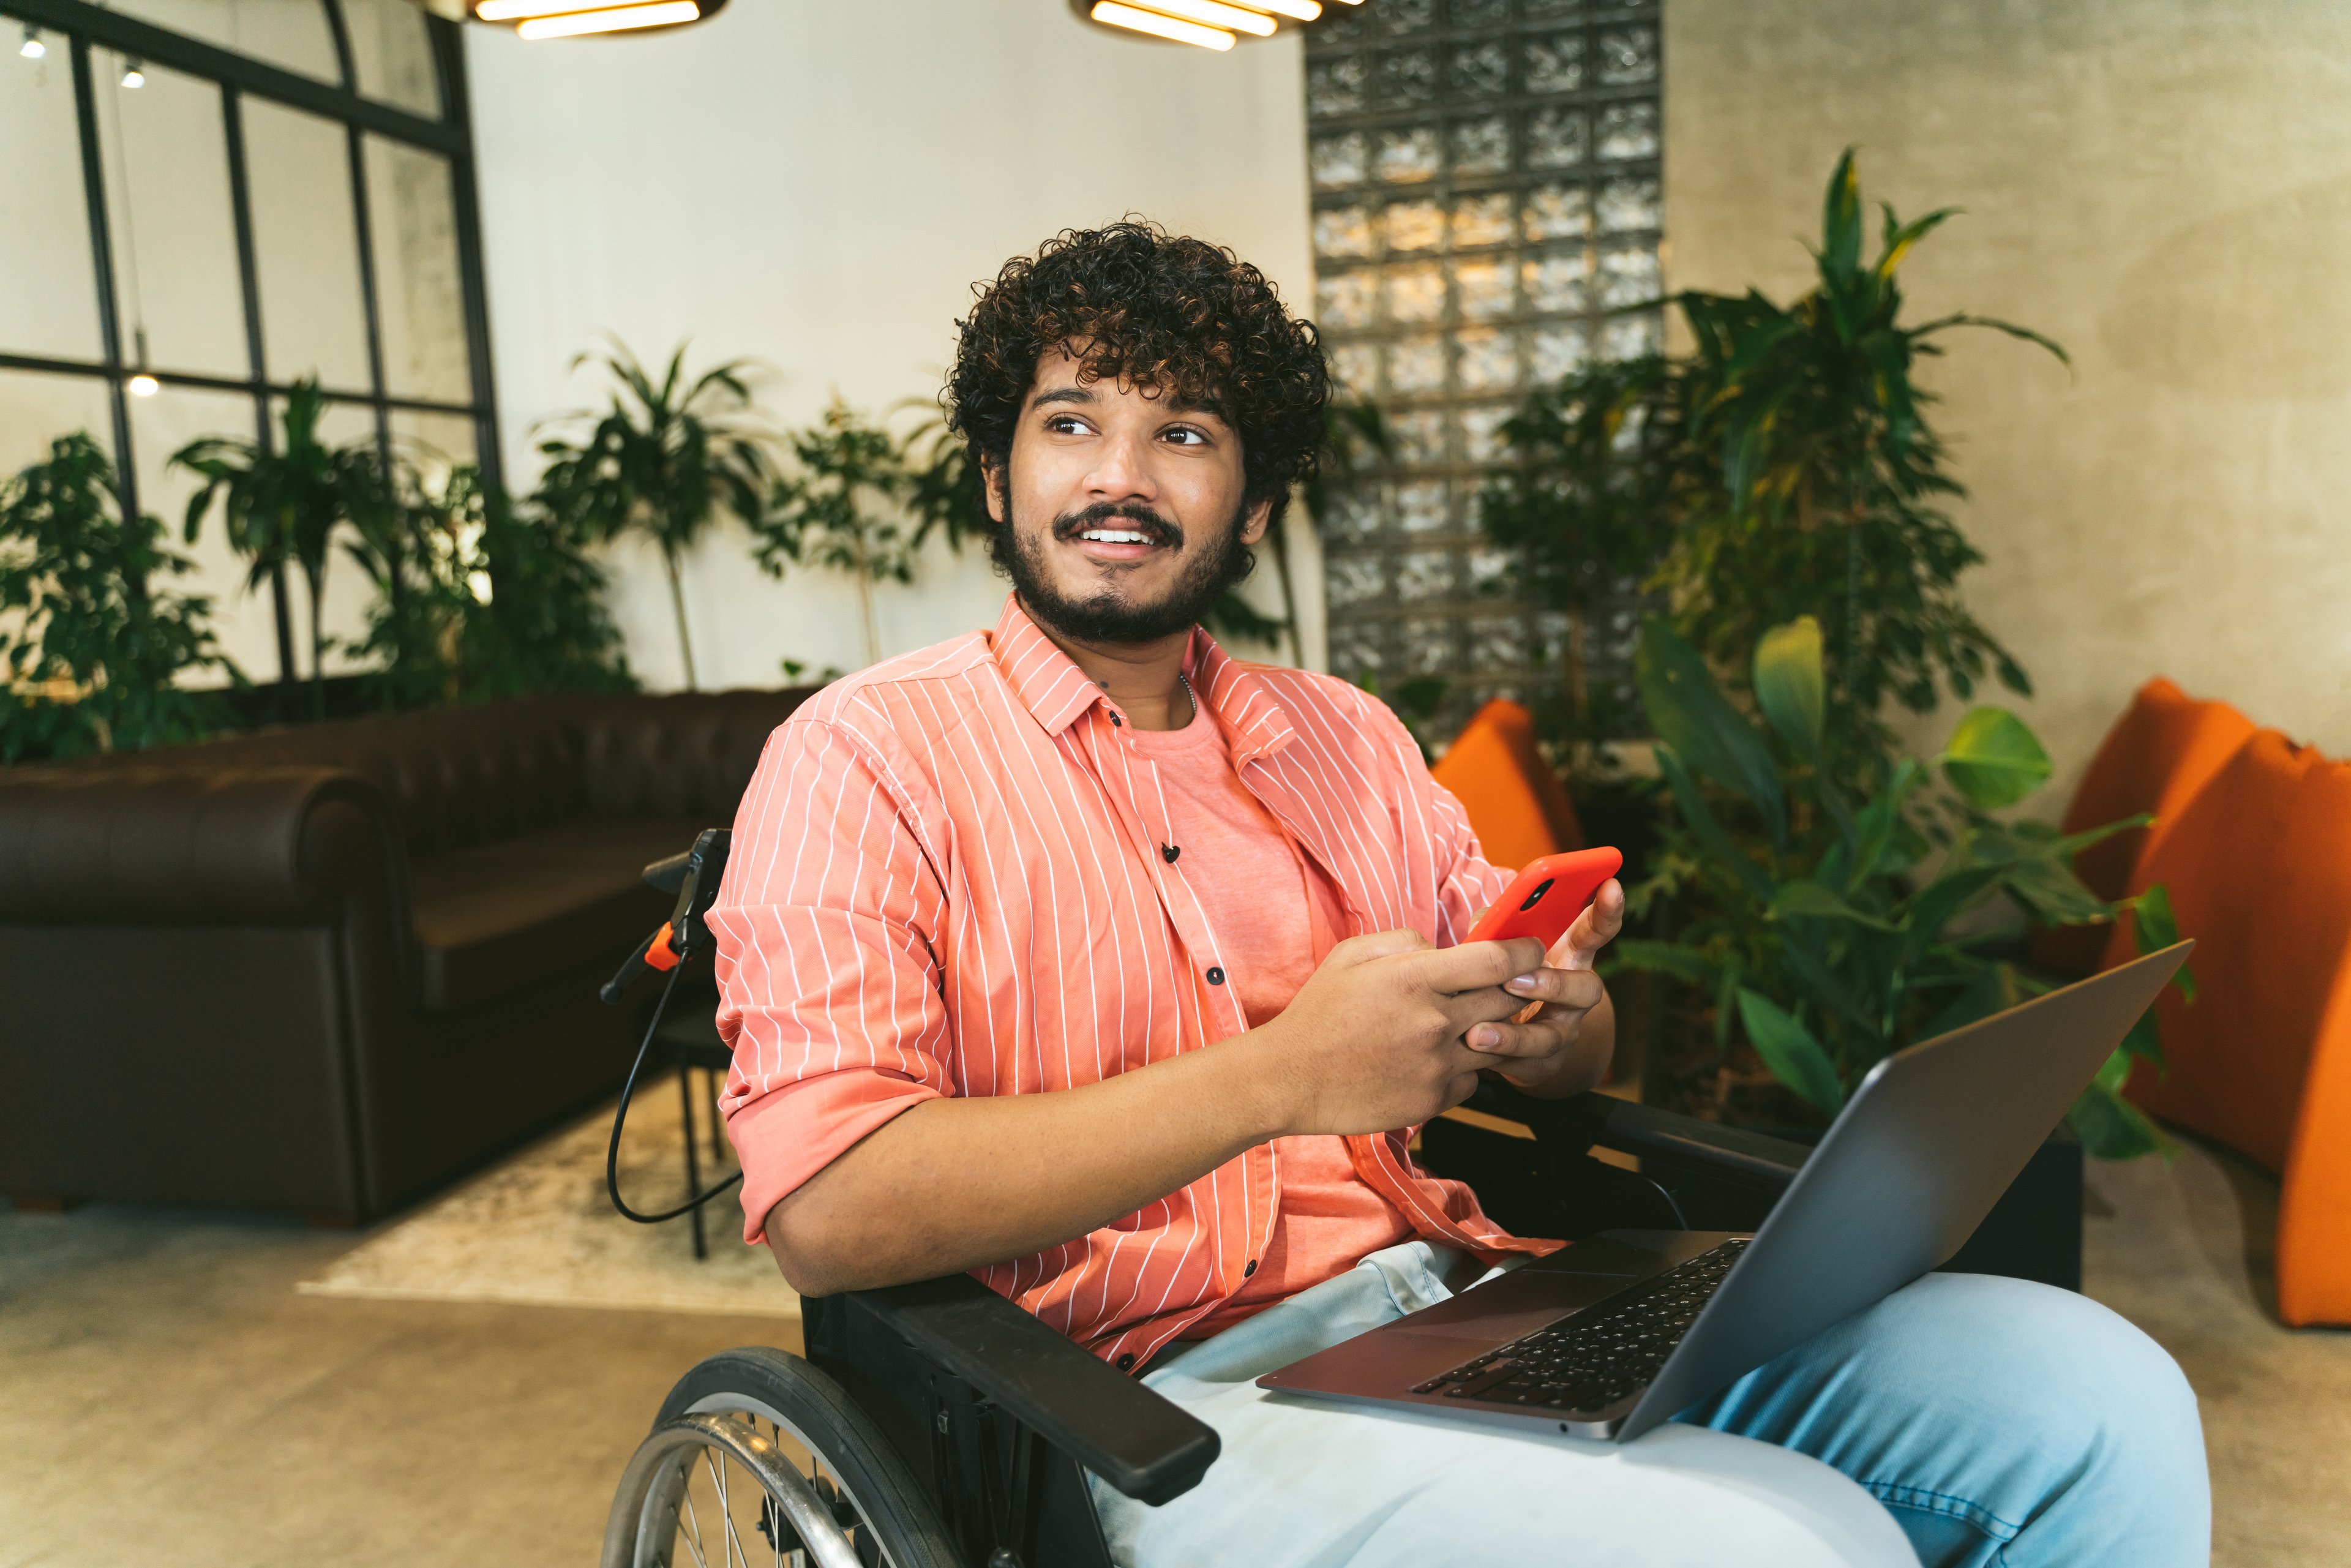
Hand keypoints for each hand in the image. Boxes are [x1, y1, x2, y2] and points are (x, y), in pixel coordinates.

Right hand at [1247, 927, 1551, 1136]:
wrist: (1289, 1079)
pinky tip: (1432, 1059)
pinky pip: (1473, 1079)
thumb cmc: (1319, 1012)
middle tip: (1499, 986)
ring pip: (1498, 1043)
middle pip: (1509, 1001)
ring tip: (1459, 1024)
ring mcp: (1436, 1066)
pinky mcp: (1433, 1101)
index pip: (1500, 961)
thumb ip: (1407, 942)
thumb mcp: (1352, 955)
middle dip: (1513, 990)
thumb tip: (1446, 949)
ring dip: (1489, 1031)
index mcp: (1415, 979)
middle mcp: (1434, 1022)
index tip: (1530, 951)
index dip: (1527, 952)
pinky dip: (1463, 1067)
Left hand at [1465, 878, 1625, 1092]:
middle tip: (1515, 979)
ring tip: (1479, 1030)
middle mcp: (1574, 997)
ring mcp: (1562, 1033)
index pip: (1595, 932)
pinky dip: (1497, 1054)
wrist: (1513, 1041)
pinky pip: (1525, 1063)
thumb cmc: (1505, 979)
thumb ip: (1495, 929)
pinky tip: (1473, 1045)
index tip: (1612, 885)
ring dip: (1513, 1033)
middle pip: (1587, 989)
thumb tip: (1483, 924)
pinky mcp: (1542, 1065)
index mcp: (1568, 957)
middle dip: (1554, 984)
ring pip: (1553, 1035)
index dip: (1607, 910)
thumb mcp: (1501, 948)